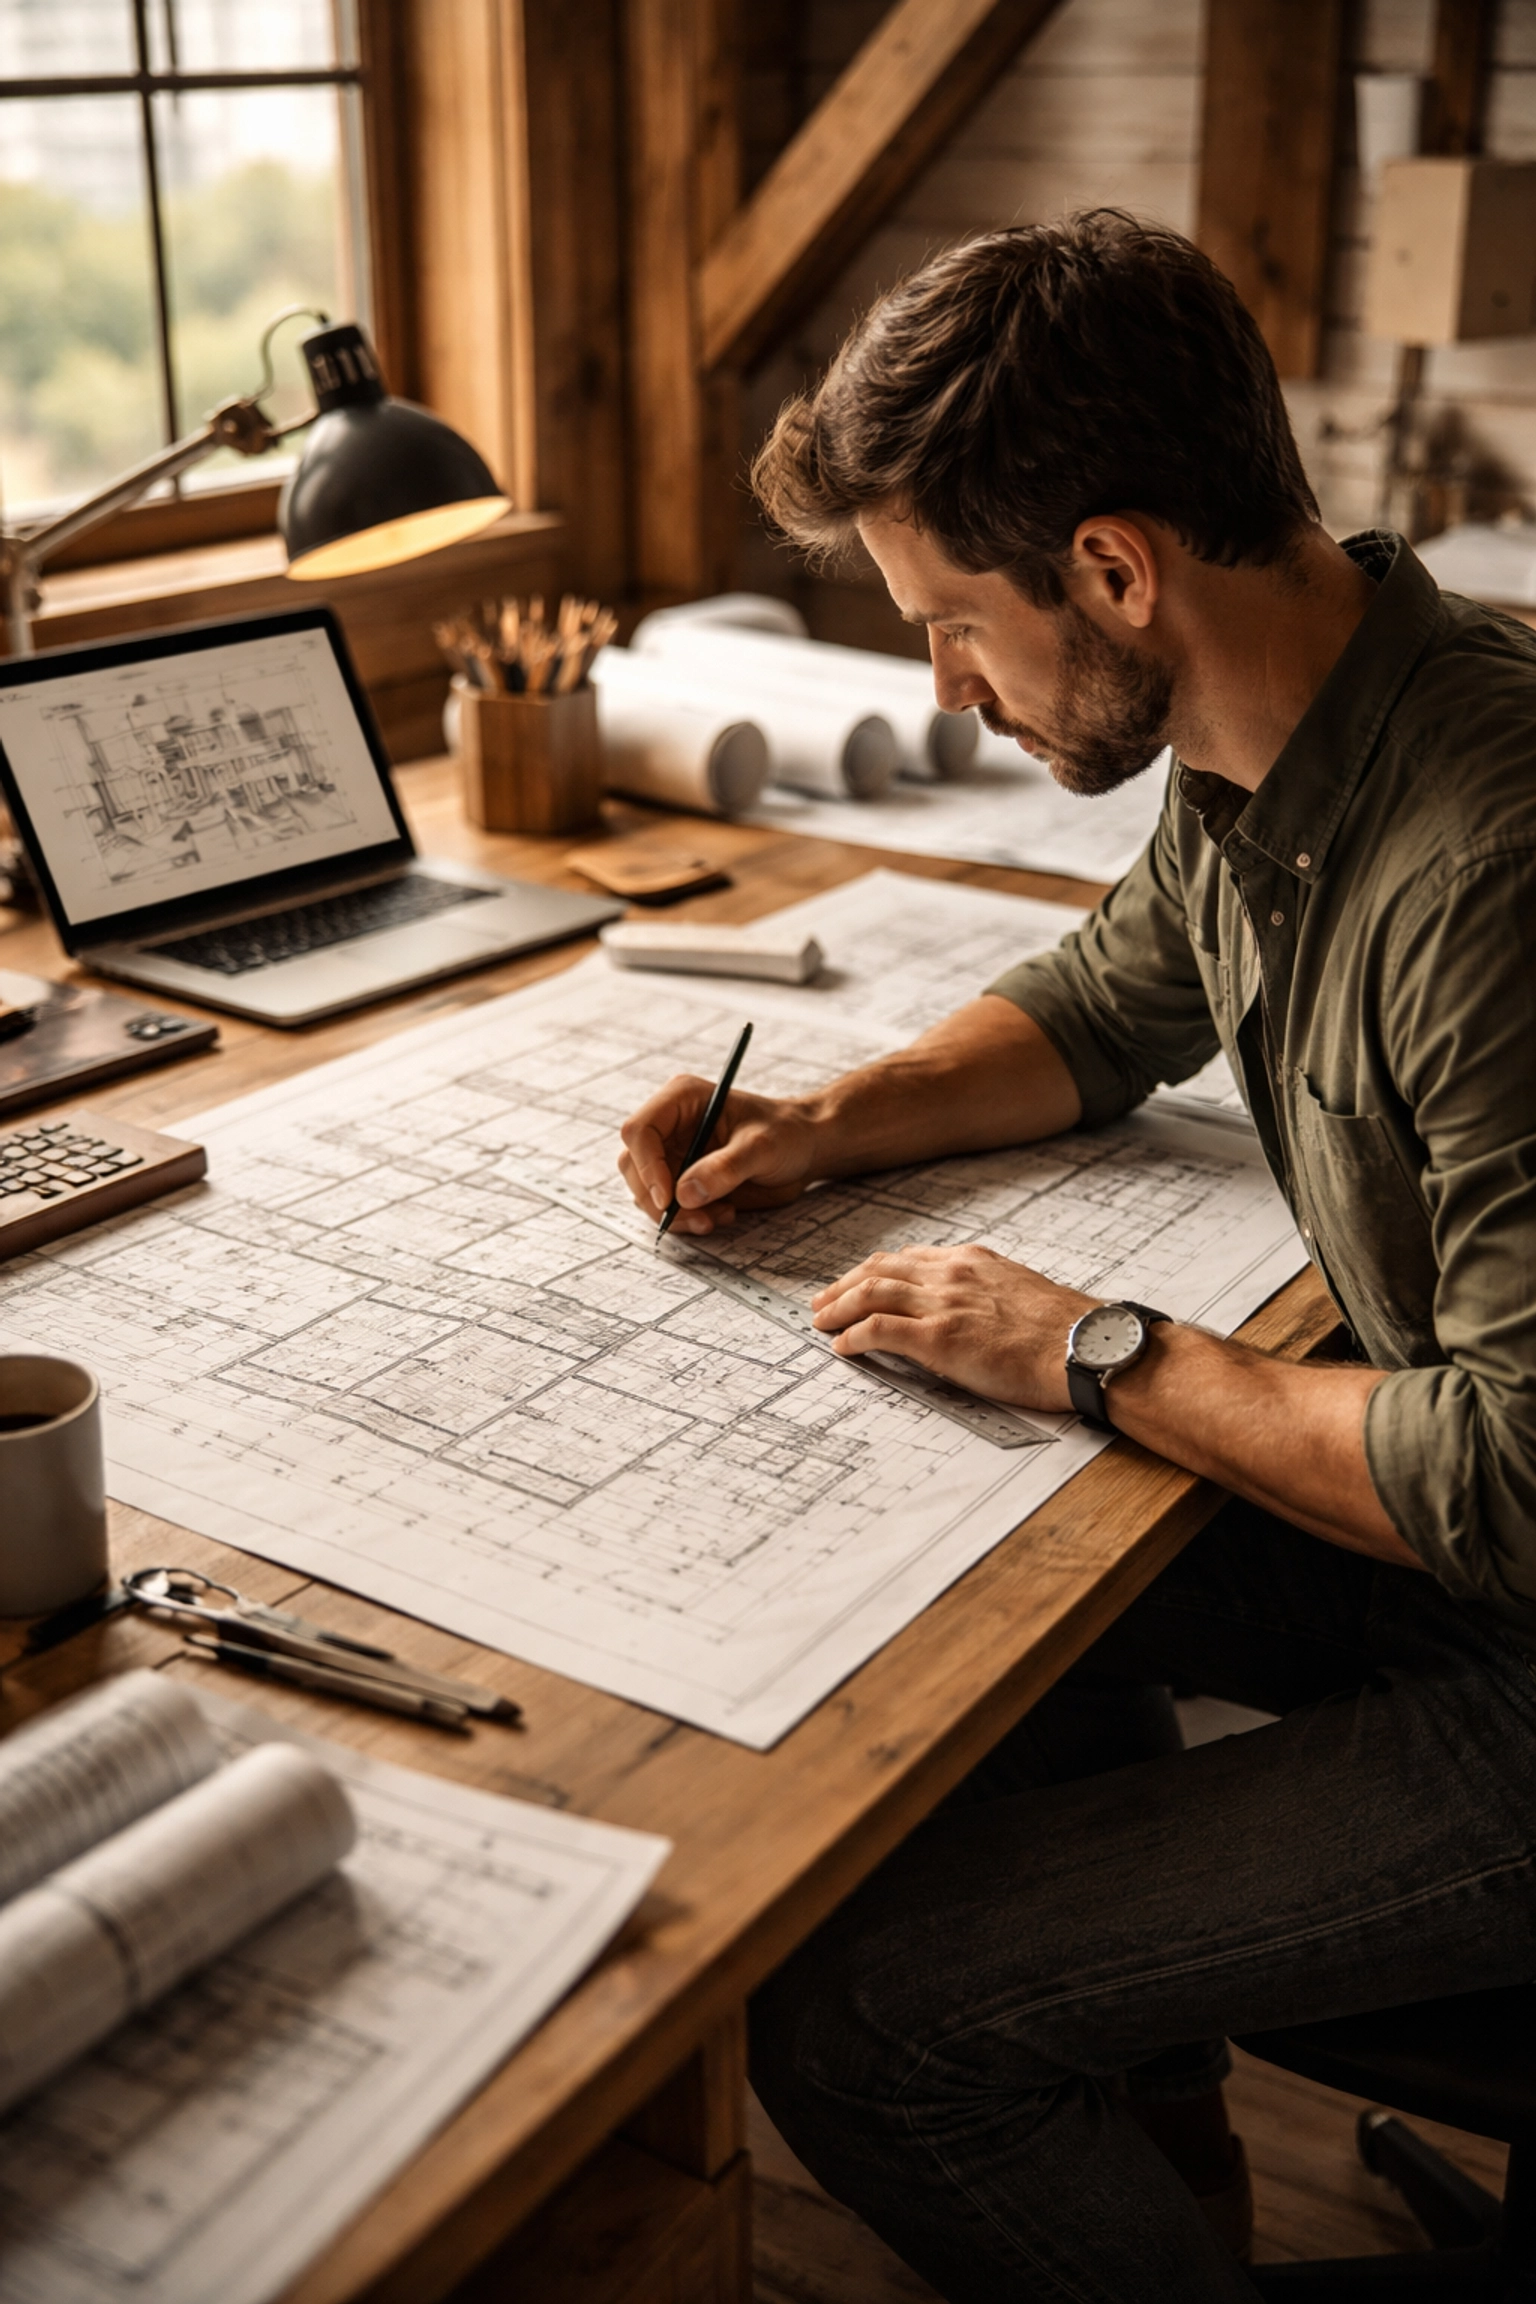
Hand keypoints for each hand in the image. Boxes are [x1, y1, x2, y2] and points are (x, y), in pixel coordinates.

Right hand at [618, 1075, 822, 1233]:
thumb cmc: (786, 1133)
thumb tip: (684, 1194)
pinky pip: (666, 1208)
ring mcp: (673, 1155)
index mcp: (681, 1100)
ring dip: (676, 1215)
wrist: (803, 1150)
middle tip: (698, 1218)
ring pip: (645, 1192)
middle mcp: (670, 1126)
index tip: (669, 1199)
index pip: (639, 1131)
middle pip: (634, 1166)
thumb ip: (725, 1168)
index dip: (648, 1167)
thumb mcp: (762, 1147)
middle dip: (659, 1200)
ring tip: (719, 1215)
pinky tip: (722, 1214)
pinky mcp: (681, 1181)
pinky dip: (688, 1220)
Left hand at [811, 1244, 1096, 1409]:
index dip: (874, 1272)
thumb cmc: (1066, 1331)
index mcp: (972, 1261)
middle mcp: (952, 1274)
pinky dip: (853, 1335)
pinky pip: (879, 1330)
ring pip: (871, 1293)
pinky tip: (842, 1347)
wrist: (1087, 1347)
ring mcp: (944, 1304)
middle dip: (844, 1285)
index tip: (858, 1283)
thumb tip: (967, 1311)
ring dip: (838, 1307)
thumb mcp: (1019, 1292)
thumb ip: (985, 1293)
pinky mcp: (940, 1338)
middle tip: (823, 1301)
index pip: (908, 1259)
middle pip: (880, 1270)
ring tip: (821, 1321)